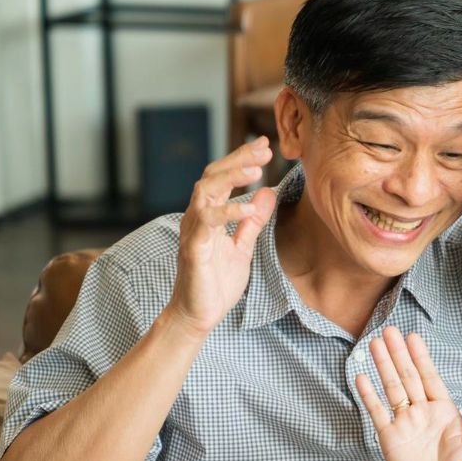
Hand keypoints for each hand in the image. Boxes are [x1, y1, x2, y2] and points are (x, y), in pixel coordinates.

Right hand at [167, 137, 277, 335]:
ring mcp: (194, 230)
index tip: (266, 146)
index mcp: (210, 214)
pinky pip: (207, 223)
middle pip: (213, 175)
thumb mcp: (243, 246)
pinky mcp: (193, 248)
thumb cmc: (217, 282)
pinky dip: (228, 213)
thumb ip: (252, 221)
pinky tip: (249, 209)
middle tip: (263, 148)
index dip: (242, 160)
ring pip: (205, 191)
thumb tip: (268, 193)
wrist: (200, 314)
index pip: (223, 177)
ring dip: (231, 178)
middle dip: (238, 159)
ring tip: (256, 171)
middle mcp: (198, 216)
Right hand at [355, 327, 461, 460]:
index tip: (413, 337)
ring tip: (375, 343)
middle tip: (389, 330)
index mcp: (443, 411)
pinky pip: (377, 412)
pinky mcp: (390, 437)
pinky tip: (362, 377)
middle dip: (398, 354)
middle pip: (408, 376)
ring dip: (383, 366)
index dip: (421, 357)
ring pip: (392, 388)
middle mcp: (422, 414)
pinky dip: (369, 395)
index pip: (429, 377)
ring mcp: (404, 424)